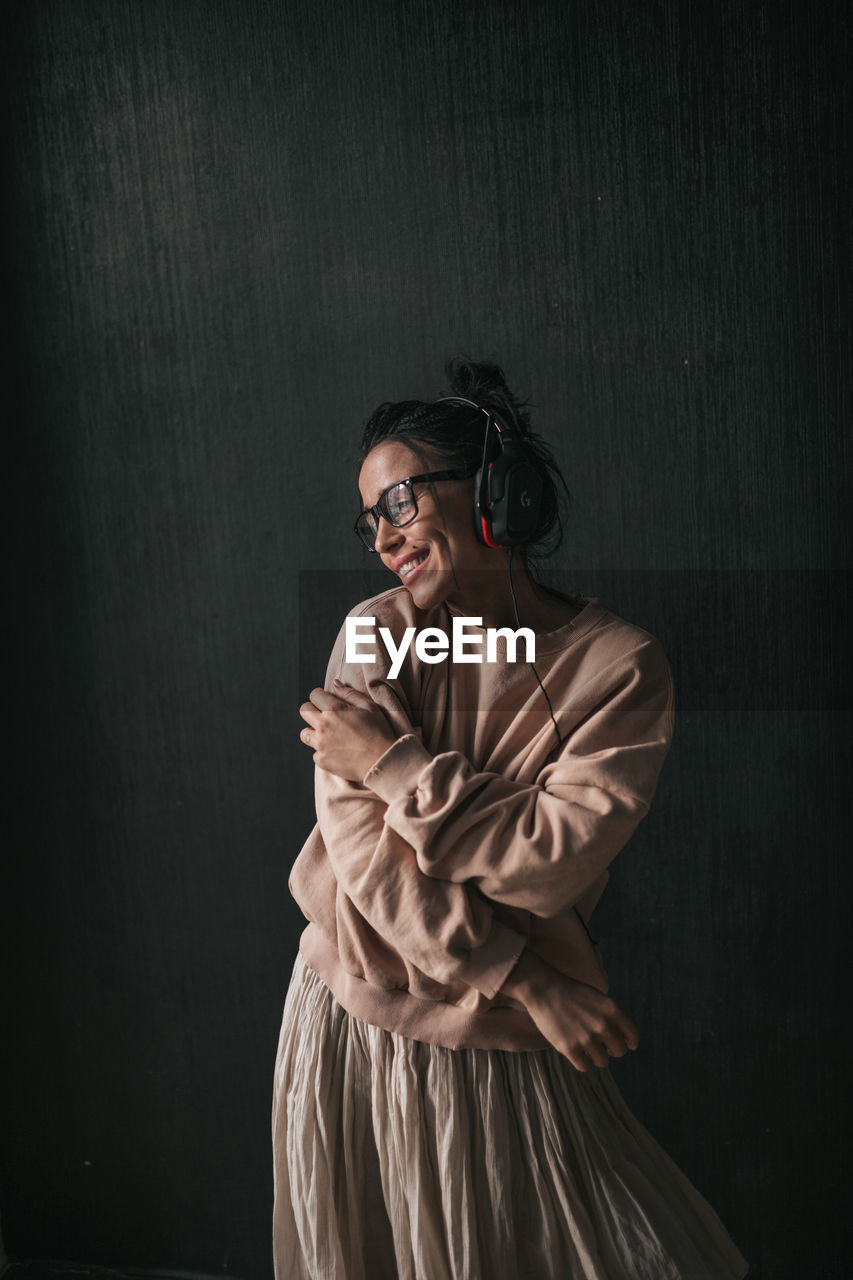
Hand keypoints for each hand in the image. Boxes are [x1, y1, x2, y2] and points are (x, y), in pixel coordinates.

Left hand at [299, 679, 397, 782]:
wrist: (382, 761)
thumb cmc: (379, 732)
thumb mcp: (369, 707)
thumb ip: (349, 694)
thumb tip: (334, 684)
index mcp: (334, 710)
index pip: (314, 695)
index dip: (321, 696)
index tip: (327, 701)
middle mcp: (323, 726)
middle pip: (304, 711)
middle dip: (312, 710)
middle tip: (324, 715)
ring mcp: (321, 744)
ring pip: (304, 733)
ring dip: (313, 732)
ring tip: (328, 735)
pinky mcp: (322, 760)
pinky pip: (314, 753)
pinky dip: (323, 751)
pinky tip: (336, 751)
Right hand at [502, 950, 639, 1071]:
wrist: (544, 988)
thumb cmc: (571, 993)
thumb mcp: (598, 998)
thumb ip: (612, 1016)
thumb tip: (622, 1039)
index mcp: (612, 1010)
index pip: (633, 1035)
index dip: (630, 1042)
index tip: (624, 1044)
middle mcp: (603, 1025)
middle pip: (620, 1051)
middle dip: (611, 1049)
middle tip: (600, 1045)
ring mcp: (586, 1038)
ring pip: (603, 1061)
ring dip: (596, 1057)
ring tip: (587, 1048)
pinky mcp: (570, 1048)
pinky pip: (585, 1066)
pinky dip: (583, 1062)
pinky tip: (577, 1053)